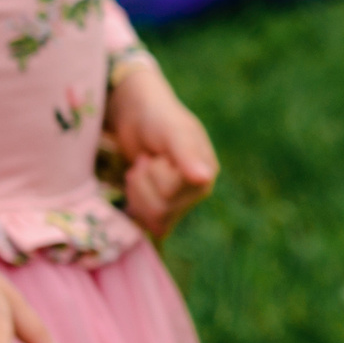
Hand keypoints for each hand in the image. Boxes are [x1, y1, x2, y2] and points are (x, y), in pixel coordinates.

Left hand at [106, 64, 218, 238]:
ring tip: (143, 168)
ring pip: (153, 219)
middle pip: (161, 211)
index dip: (156, 175)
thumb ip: (187, 154)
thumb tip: (204, 179)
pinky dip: (137, 205)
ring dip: (138, 190)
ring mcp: (182, 202)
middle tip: (147, 160)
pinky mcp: (166, 209)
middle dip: (143, 183)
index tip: (159, 154)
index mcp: (206, 174)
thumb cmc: (159, 118)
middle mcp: (197, 192)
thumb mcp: (172, 131)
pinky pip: (150, 225)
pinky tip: (139, 185)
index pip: (170, 195)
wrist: (140, 116)